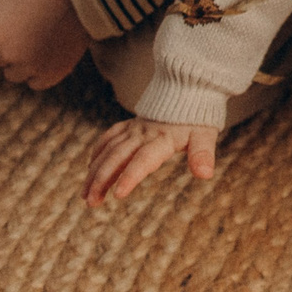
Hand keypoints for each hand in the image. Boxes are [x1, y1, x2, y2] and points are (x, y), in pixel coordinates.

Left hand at [0, 0, 89, 88]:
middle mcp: (10, 56)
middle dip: (1, 44)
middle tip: (20, 22)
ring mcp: (32, 68)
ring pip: (13, 73)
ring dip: (19, 59)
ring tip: (35, 34)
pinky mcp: (52, 75)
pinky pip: (34, 82)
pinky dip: (38, 70)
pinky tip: (46, 49)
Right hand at [83, 115, 218, 205]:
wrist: (189, 88)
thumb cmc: (197, 118)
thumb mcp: (204, 135)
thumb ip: (202, 154)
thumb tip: (205, 174)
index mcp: (161, 139)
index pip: (143, 160)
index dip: (131, 176)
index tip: (118, 195)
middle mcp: (143, 134)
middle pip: (118, 157)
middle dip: (102, 179)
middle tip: (91, 203)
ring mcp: (133, 128)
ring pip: (109, 150)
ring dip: (95, 172)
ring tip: (86, 196)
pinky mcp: (129, 125)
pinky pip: (109, 137)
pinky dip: (97, 152)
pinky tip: (90, 168)